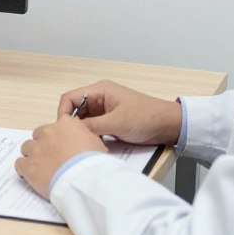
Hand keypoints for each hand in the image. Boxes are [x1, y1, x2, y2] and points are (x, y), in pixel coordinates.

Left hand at [15, 116, 106, 198]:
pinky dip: (24, 169)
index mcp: (65, 124)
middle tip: (51, 159)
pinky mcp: (28, 166)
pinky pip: (19, 164)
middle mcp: (48, 133)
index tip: (60, 146)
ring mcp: (36, 149)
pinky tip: (31, 176)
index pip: (54, 126)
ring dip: (32, 156)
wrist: (84, 179)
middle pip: (38, 136)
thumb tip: (80, 139)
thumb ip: (83, 135)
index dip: (57, 137)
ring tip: (41, 168)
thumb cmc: (93, 162)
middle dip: (43, 146)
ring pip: (26, 148)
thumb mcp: (96, 142)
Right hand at [58, 79, 181, 145]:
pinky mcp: (110, 119)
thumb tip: (71, 132)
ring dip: (82, 130)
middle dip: (72, 124)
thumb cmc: (146, 118)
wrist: (170, 125)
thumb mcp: (117, 123)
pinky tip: (92, 144)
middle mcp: (99, 97)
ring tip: (82, 143)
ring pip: (83, 119)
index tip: (63, 130)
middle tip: (71, 140)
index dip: (63, 113)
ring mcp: (105, 109)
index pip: (70, 98)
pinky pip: (93, 126)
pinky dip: (90, 134)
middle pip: (75, 109)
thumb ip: (92, 126)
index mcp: (99, 90)